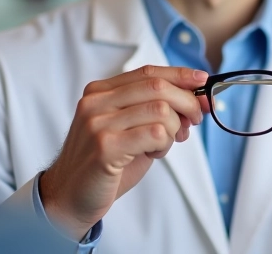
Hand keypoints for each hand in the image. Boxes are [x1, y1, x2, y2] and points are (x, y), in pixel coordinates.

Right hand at [39, 65, 207, 238]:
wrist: (69, 197)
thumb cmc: (104, 164)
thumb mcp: (129, 129)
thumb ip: (155, 111)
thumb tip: (197, 99)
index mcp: (100, 92)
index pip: (147, 72)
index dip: (179, 75)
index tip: (202, 80)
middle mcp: (96, 102)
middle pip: (157, 87)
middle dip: (187, 102)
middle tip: (195, 119)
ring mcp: (98, 123)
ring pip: (160, 110)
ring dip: (173, 129)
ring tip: (162, 145)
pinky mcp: (105, 146)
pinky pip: (154, 133)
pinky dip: (164, 144)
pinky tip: (153, 153)